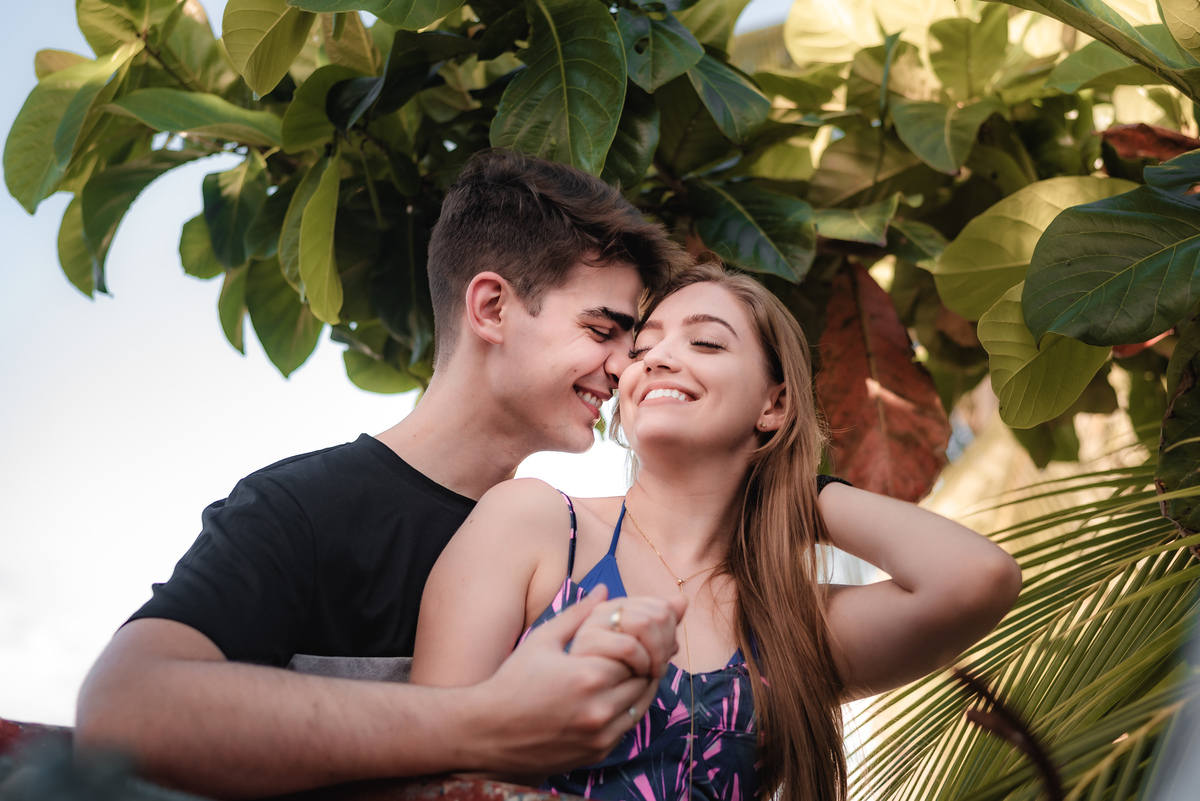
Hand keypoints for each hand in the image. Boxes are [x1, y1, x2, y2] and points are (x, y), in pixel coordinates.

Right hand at [465, 587, 673, 773]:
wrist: (488, 732)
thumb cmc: (513, 681)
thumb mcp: (542, 641)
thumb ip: (578, 614)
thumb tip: (604, 589)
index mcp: (588, 676)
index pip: (635, 653)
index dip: (635, 642)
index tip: (628, 636)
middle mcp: (599, 708)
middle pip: (644, 679)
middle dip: (643, 663)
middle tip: (636, 652)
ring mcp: (600, 735)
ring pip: (641, 705)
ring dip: (640, 687)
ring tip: (627, 672)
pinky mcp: (597, 753)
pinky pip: (628, 728)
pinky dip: (627, 711)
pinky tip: (613, 697)